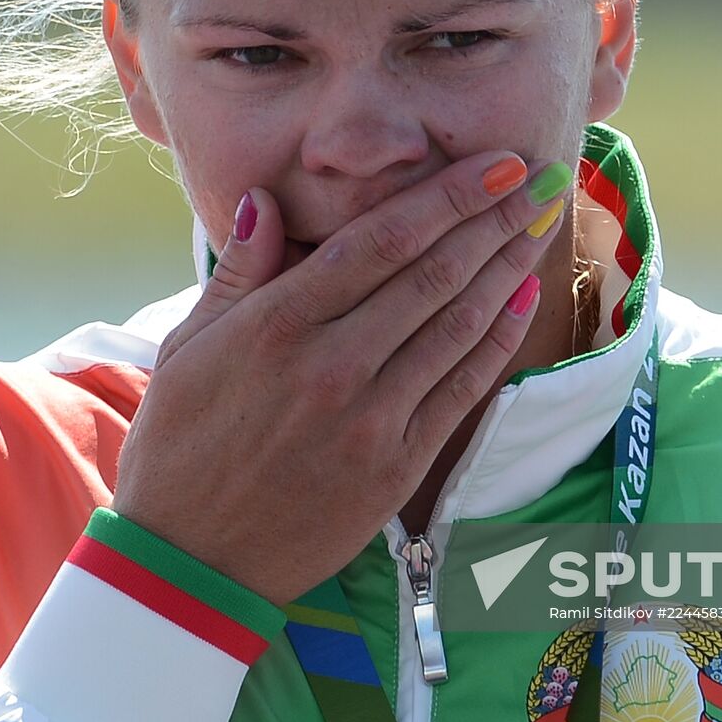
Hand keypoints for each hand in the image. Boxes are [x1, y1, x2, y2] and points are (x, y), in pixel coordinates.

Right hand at [111, 152, 572, 604]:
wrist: (190, 559)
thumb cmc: (179, 446)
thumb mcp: (188, 348)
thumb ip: (239, 272)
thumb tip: (265, 200)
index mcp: (275, 327)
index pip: (379, 242)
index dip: (445, 197)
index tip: (494, 162)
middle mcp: (330, 365)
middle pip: (431, 275)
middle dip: (492, 219)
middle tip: (541, 176)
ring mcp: (369, 419)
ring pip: (454, 325)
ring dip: (505, 269)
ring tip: (540, 223)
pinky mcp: (395, 466)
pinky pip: (459, 390)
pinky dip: (494, 341)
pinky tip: (521, 299)